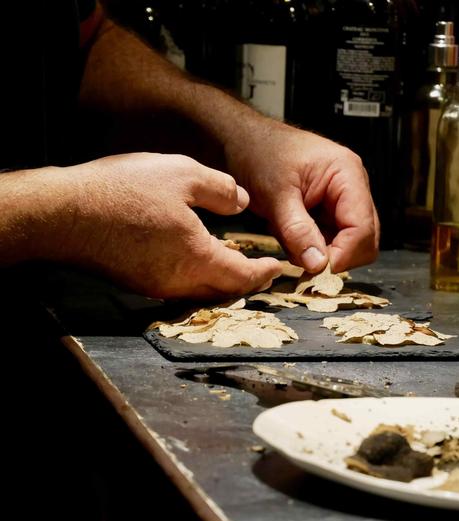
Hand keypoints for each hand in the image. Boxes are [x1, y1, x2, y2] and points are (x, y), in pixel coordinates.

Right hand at [27, 153, 281, 297]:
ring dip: (221, 281)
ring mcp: (155, 286)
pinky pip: (178, 287)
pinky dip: (196, 277)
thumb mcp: (182, 175)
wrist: (66, 214)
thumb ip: (220, 190)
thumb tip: (241, 201)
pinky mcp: (137, 282)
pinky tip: (195, 259)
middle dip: (247, 282)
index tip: (276, 267)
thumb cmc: (123, 191)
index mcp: (198, 257)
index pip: (243, 275)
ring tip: (232, 264)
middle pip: (224, 290)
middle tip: (261, 272)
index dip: (263, 272)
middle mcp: (179, 281)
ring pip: (200, 291)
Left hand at [224, 120, 378, 272]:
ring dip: (320, 253)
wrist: (243, 143)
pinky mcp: (326, 212)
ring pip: (346, 244)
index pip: (362, 227)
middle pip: (364, 239)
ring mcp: (340, 201)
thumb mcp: (275, 195)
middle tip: (303, 263)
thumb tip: (319, 265)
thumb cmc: (260, 155)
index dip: (344, 254)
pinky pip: (328, 241)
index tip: (316, 271)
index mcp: (347, 175)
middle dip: (335, 256)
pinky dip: (310, 248)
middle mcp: (352, 188)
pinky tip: (289, 238)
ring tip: (290, 242)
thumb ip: (297, 230)